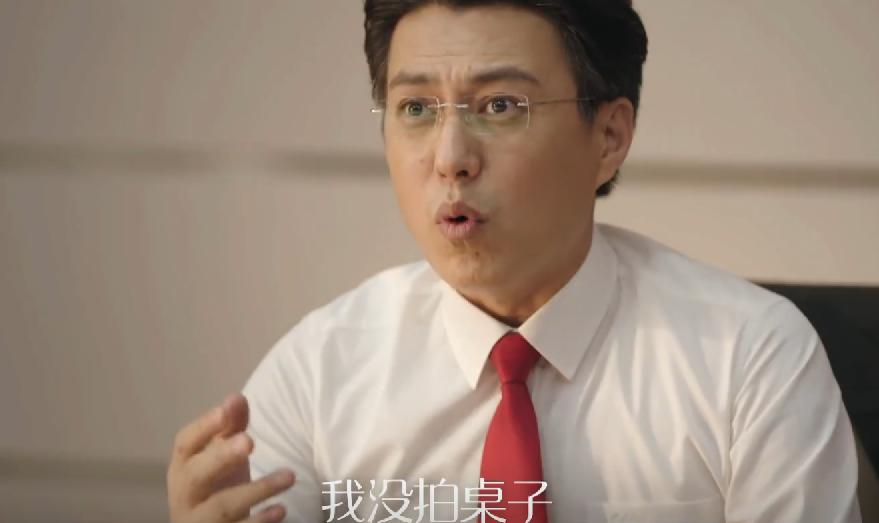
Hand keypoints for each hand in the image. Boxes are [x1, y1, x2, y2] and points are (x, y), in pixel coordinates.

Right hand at [167, 393, 295, 521]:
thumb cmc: (214, 484)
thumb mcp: (220, 455)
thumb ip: (229, 426)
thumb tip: (236, 397)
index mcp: (183, 466)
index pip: (185, 443)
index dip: (204, 426)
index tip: (225, 410)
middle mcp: (186, 494)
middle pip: (197, 475)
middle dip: (222, 457)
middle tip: (250, 441)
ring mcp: (201, 521)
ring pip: (223, 506)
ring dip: (258, 490)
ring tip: (289, 475)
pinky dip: (259, 521)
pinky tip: (281, 510)